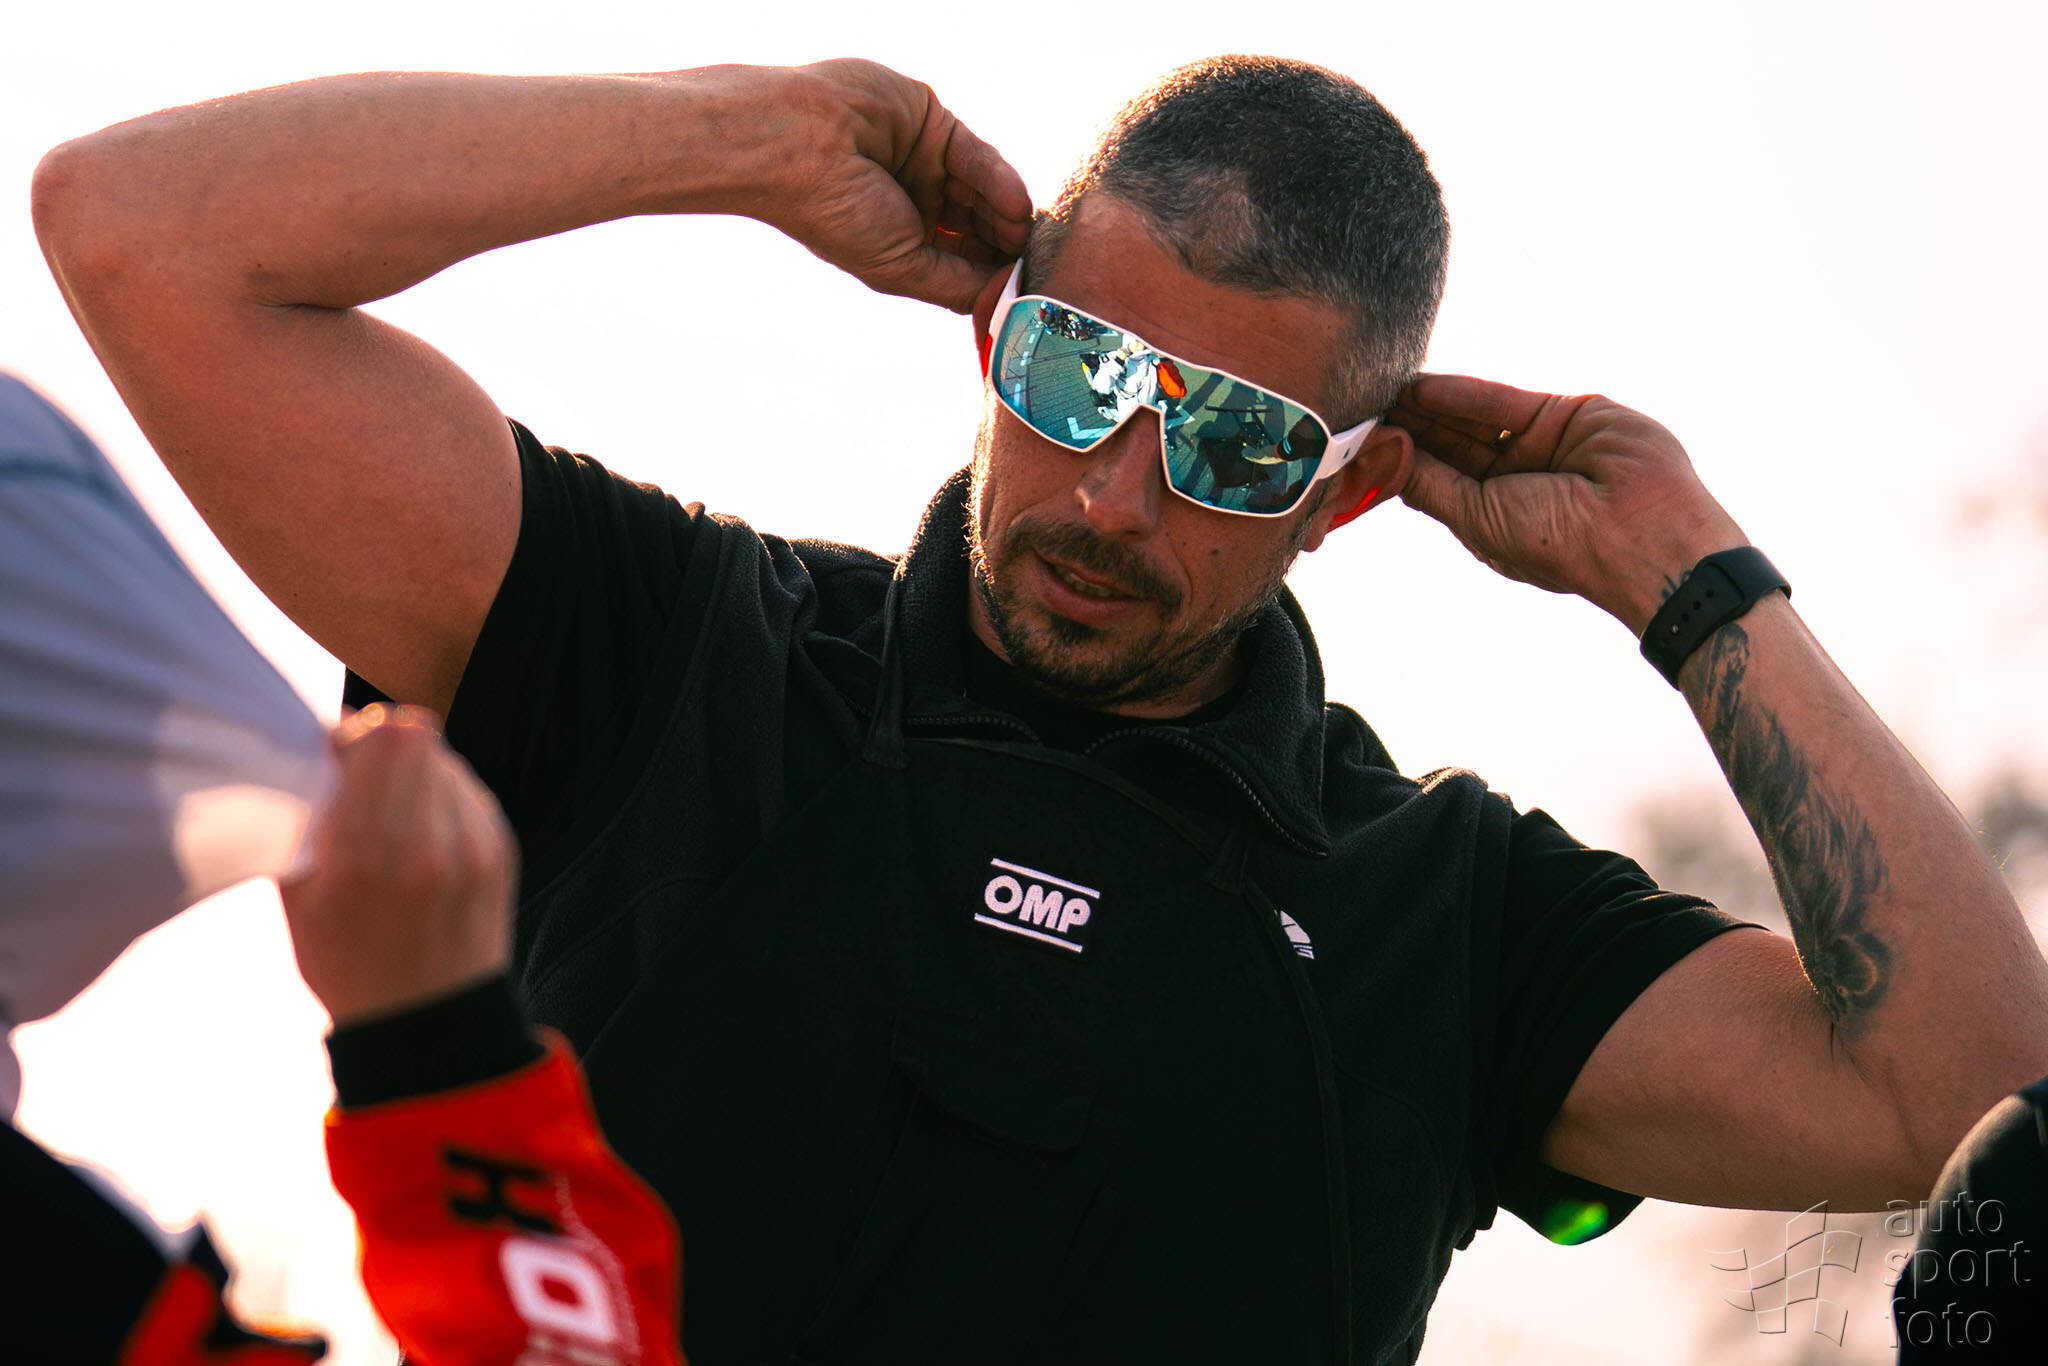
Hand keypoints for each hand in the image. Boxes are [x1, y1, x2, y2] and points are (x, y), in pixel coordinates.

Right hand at [280, 704, 513, 1026]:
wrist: (428, 1024)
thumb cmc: (347, 961)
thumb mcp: (298, 899)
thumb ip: (307, 819)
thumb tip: (326, 749)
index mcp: (364, 858)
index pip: (380, 740)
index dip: (354, 735)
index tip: (337, 757)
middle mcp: (426, 846)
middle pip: (416, 737)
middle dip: (384, 747)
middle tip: (364, 778)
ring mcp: (473, 847)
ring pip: (445, 760)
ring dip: (416, 772)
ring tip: (394, 816)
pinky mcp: (501, 849)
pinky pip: (469, 790)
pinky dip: (443, 798)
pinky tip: (423, 835)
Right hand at [759, 60, 1032, 312]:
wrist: (795, 145)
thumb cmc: (836, 215)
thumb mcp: (902, 267)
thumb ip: (959, 285)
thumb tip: (1010, 298)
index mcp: (904, 240)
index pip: (965, 259)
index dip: (994, 274)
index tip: (1023, 292)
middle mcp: (918, 200)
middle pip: (982, 226)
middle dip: (1008, 245)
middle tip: (1034, 263)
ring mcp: (927, 160)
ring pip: (984, 192)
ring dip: (1009, 216)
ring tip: (1024, 236)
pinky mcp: (934, 122)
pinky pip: (977, 156)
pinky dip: (1000, 182)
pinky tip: (1016, 206)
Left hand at [1389, 374, 1749, 633]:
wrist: (1642, 533)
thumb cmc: (1558, 546)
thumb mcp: (1479, 519)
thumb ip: (1432, 486)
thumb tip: (1384, 460)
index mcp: (1492, 514)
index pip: (1435, 476)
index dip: (1398, 457)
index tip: (1355, 439)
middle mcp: (1514, 478)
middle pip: (1448, 443)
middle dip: (1407, 424)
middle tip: (1359, 402)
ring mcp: (1539, 445)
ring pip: (1471, 418)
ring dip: (1428, 405)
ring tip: (1382, 387)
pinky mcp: (1564, 414)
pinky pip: (1502, 402)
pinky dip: (1463, 393)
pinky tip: (1422, 386)